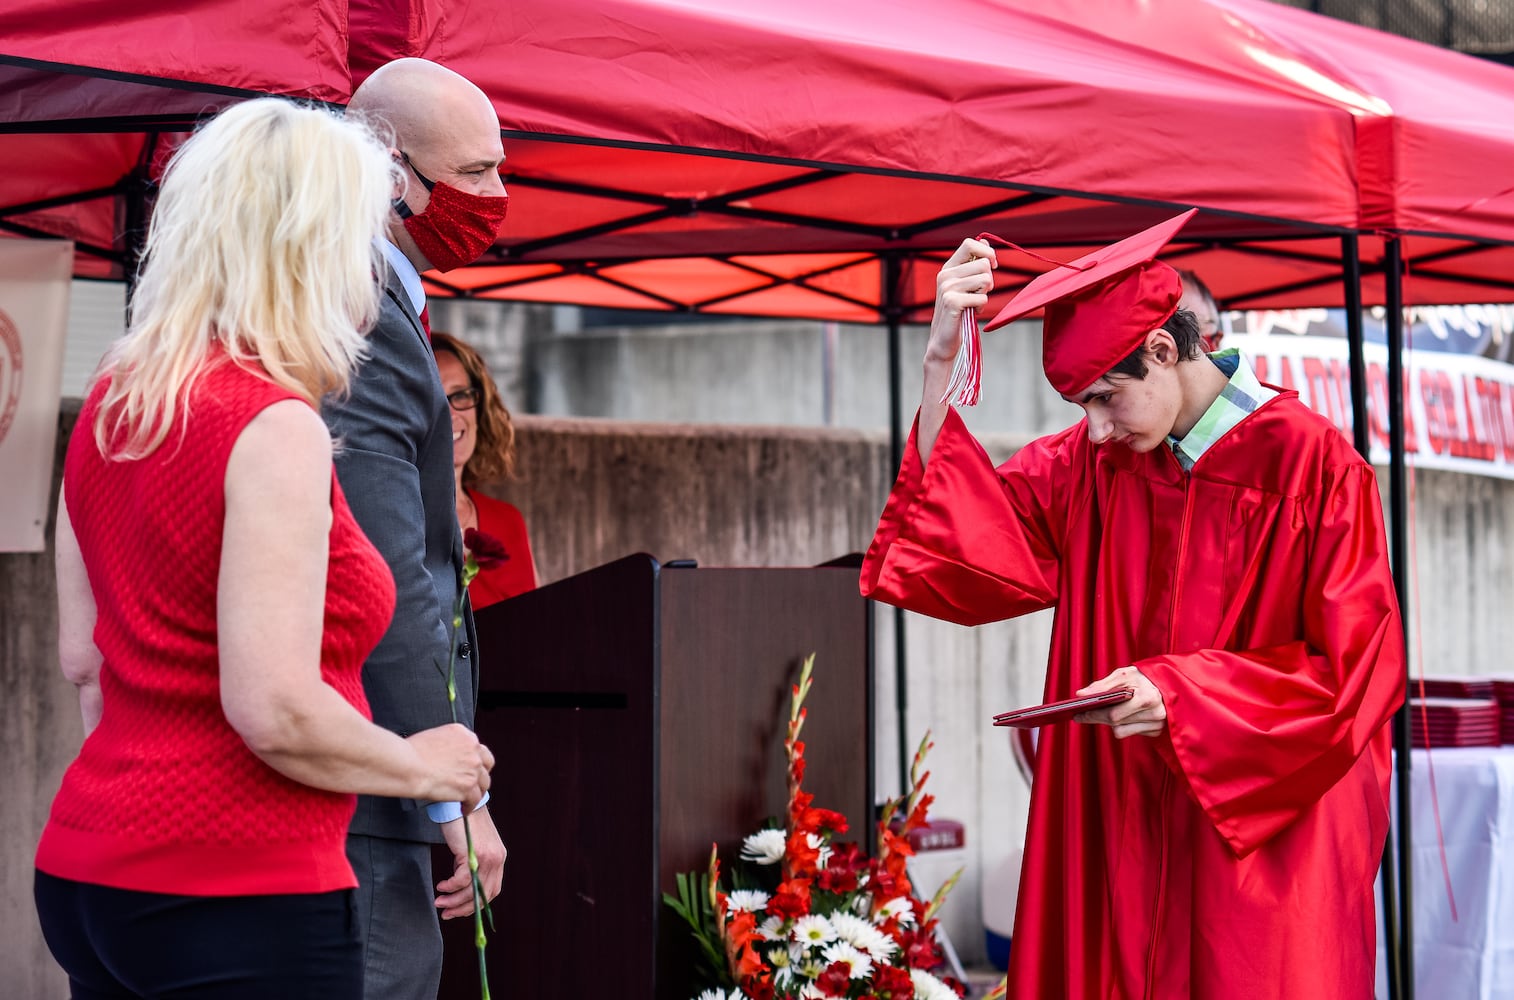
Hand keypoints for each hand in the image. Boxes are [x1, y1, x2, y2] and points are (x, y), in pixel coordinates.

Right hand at [405, 723, 492, 807]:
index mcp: (464, 734)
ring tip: (469, 798)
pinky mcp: (468, 786)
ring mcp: (473, 768)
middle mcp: (473, 749)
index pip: (478, 748)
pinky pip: (475, 799)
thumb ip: (449, 744)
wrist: (408, 765)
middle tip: (473, 782)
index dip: (475, 759)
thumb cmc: (411, 752)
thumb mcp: (435, 735)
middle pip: (486, 764)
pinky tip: (463, 809)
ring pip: (483, 783)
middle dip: (481, 774)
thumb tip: (449, 754)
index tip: (470, 767)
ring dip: (477, 791)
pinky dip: (469, 806)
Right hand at [436, 805, 505, 918]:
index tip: (460, 910)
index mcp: (499, 858)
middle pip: (482, 894)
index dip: (476, 904)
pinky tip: (441, 886)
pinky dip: (450, 887)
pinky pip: (461, 880)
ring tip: (440, 902)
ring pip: (471, 890)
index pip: (492, 890)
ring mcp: (487, 857)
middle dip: (463, 908)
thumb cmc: (463, 823)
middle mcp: (497, 859)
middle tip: (447, 913)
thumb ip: (472, 864)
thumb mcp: (472, 846)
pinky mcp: (472, 854)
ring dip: (453, 901)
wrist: (459, 802)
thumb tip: (460, 885)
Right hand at [926, 237, 996, 364]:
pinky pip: (982, 296)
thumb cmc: (959, 313)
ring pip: (986, 279)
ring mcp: (947, 288)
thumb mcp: (966, 285)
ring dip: (986, 294)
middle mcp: (945, 275)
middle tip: (980, 293)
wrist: (944, 341)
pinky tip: (972, 312)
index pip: (970, 243)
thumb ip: (974, 265)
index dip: (987, 252)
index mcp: (948, 267)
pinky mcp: (952, 302)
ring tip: (974, 304)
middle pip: (984, 264)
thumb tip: (986, 242)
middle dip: (990, 280)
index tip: (993, 266)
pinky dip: (982, 306)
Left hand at [1075, 666, 1167, 738]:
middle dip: (1097, 718)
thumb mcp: (1124, 675)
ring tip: (1102, 712)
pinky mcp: (1156, 732)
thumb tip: (1081, 694)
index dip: (1093, 715)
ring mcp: (1157, 725)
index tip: (1078, 714)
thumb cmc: (1144, 677)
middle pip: (1116, 724)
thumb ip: (1103, 685)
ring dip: (1110, 722)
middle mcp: (1155, 714)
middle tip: (1082, 714)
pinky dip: (1122, 725)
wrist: (1169, 683)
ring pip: (1121, 731)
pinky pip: (1130, 732)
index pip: (1114, 714)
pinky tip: (1121, 715)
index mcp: (1148, 697)